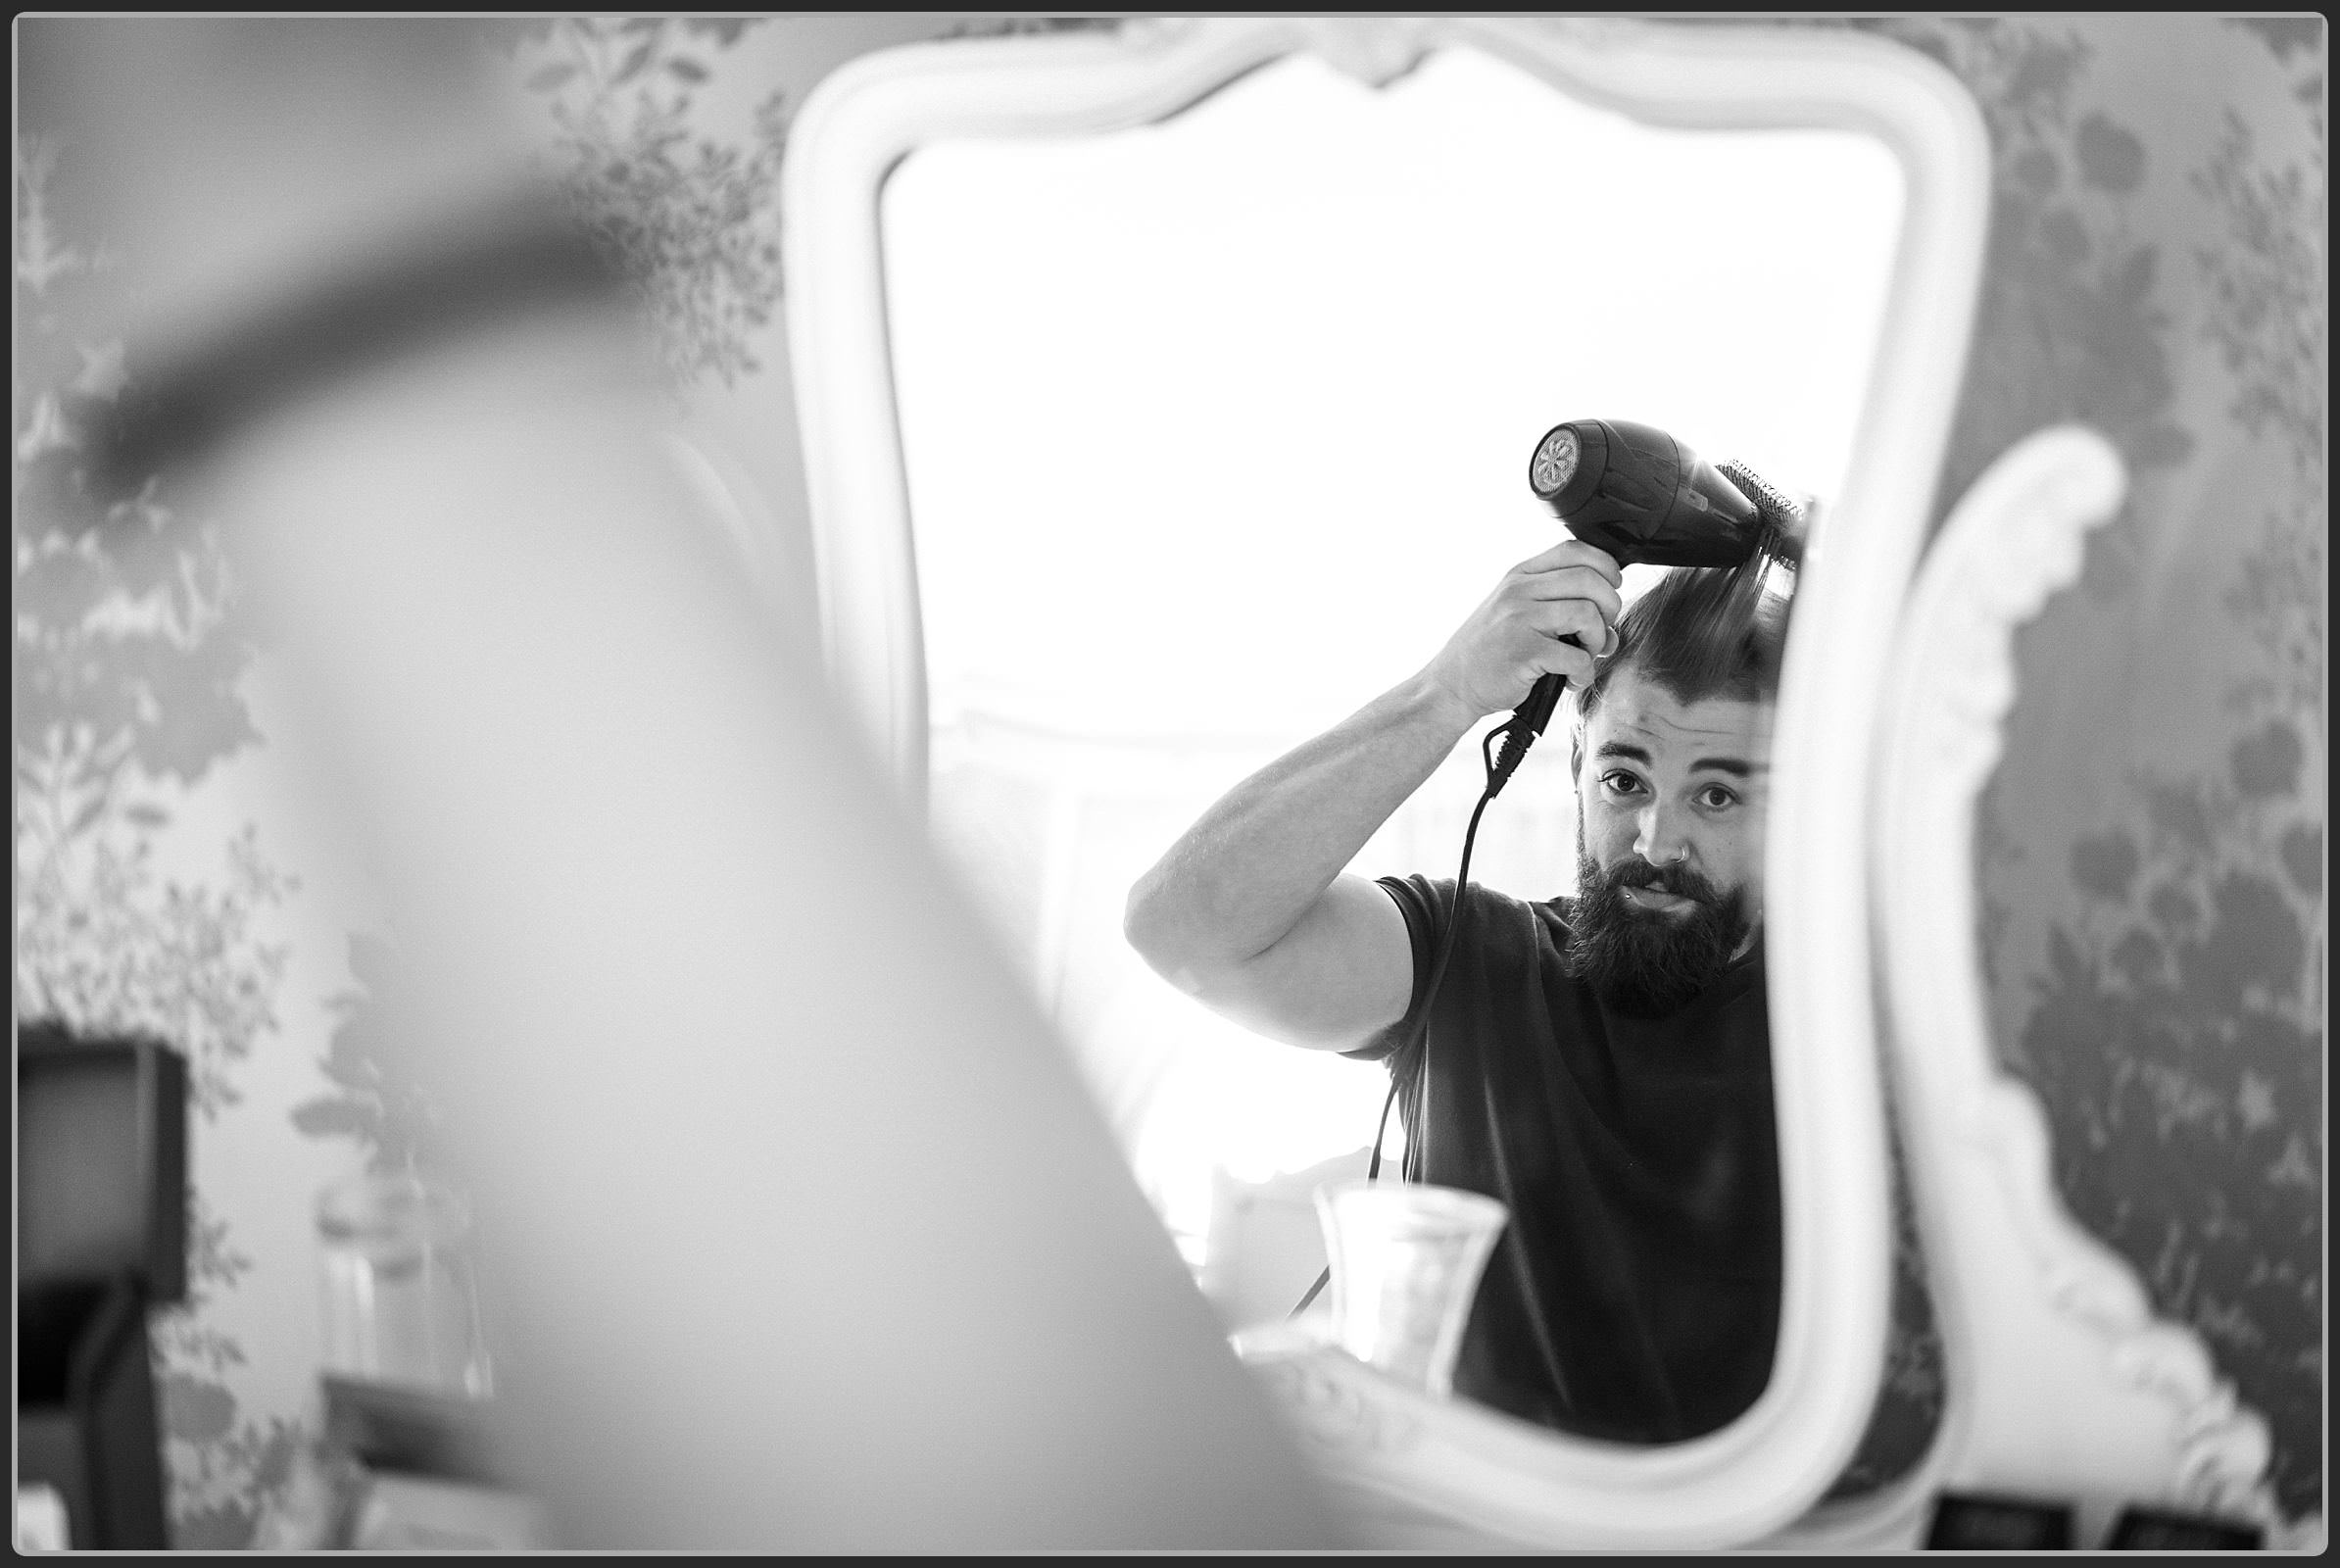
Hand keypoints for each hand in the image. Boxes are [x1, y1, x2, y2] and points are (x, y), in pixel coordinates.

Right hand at [1421, 540, 1623, 721]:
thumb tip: (1612, 630)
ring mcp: (1519, 620)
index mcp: (1520, 576)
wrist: (1452, 685)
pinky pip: (1577, 657)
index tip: (1610, 589)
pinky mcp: (1523, 652)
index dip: (1605, 566)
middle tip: (1598, 632)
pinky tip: (1571, 680)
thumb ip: (1560, 608)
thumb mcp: (1516, 612)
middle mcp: (1519, 591)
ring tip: (1584, 656)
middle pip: (1590, 579)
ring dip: (1598, 641)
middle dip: (1610, 608)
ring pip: (1588, 614)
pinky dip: (1584, 673)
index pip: (1575, 550)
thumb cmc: (1489, 652)